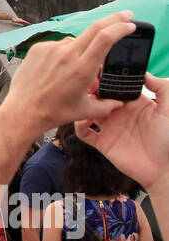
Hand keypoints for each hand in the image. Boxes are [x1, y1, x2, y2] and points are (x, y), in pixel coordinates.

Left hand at [1, 12, 134, 139]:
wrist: (23, 111)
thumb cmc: (54, 112)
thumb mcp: (85, 110)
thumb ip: (107, 105)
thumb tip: (120, 102)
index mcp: (83, 68)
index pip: (106, 38)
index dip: (120, 27)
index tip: (130, 24)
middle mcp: (68, 54)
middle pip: (95, 27)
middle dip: (114, 19)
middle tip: (125, 15)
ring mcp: (51, 49)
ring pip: (75, 41)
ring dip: (80, 50)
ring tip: (68, 73)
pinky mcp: (39, 48)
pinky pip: (57, 46)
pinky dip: (62, 55)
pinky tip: (55, 71)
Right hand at [75, 71, 168, 193]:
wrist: (164, 168)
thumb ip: (161, 87)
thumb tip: (144, 72)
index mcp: (134, 103)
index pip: (115, 86)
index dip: (107, 79)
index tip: (100, 73)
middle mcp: (120, 113)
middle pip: (99, 96)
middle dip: (92, 90)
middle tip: (89, 87)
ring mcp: (110, 128)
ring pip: (89, 111)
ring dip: (84, 105)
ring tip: (86, 103)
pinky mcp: (103, 143)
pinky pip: (84, 133)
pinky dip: (79, 125)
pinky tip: (84, 121)